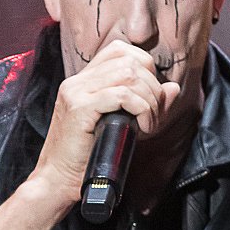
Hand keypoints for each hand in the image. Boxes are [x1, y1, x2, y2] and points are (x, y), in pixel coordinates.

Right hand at [31, 39, 179, 208]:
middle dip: (153, 88)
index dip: (145, 67)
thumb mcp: (121, 124)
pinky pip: (121, 96)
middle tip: (153, 116)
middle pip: (130, 61)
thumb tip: (172, 88)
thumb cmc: (87, 156)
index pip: (120, 50)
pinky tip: (141, 129)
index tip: (150, 96)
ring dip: (149, 100)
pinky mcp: (79, 108)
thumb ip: (145, 103)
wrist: (57, 179)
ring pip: (129, 75)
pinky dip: (141, 110)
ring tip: (149, 124)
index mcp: (83, 80)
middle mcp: (78, 81)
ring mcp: (76, 92)